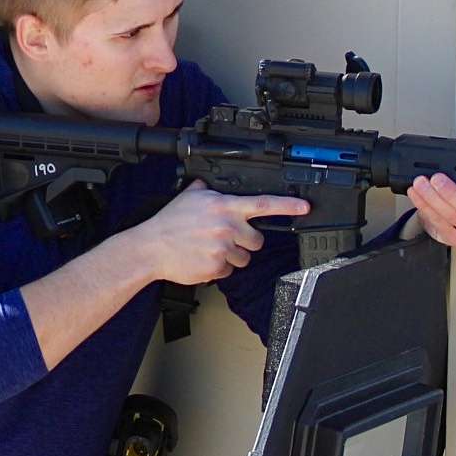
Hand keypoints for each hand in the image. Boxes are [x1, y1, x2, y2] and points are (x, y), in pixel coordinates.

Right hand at [137, 183, 312, 286]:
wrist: (151, 248)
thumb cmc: (168, 223)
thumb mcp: (188, 197)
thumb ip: (205, 190)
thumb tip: (210, 184)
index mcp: (224, 206)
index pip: (264, 204)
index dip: (288, 206)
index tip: (304, 207)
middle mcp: (227, 226)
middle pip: (257, 240)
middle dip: (245, 242)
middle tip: (225, 239)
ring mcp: (223, 248)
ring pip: (244, 258)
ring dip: (231, 256)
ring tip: (209, 249)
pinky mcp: (217, 267)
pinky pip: (228, 271)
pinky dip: (218, 269)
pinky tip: (202, 259)